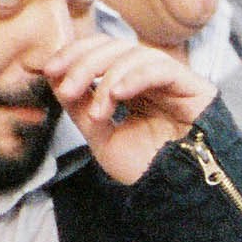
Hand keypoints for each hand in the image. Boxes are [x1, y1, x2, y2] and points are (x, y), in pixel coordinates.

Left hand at [32, 33, 215, 186]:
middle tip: (67, 89)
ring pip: (132, 53)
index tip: (48, 71)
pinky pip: (159, 68)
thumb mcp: (102, 139)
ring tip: (98, 112)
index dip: (73, 54)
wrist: (182, 195)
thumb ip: (81, 109)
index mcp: (130, 86)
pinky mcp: (192, 86)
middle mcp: (149, 78)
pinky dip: (133, 77)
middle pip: (112, 46)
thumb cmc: (148, 172)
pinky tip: (118, 96)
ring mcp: (171, 80)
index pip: (100, 53)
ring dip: (106, 77)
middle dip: (83, 64)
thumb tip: (55, 77)